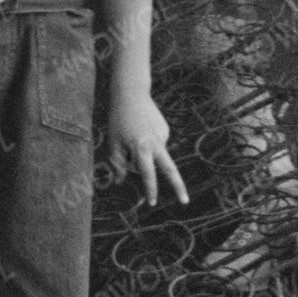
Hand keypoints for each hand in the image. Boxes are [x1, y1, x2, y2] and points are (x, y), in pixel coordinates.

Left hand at [103, 76, 185, 210]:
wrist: (131, 93)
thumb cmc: (118, 119)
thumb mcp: (112, 142)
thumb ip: (117, 164)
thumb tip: (120, 182)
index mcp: (142, 147)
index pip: (147, 174)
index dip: (149, 189)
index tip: (152, 203)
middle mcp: (156, 142)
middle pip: (170, 169)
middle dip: (178, 186)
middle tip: (185, 202)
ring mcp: (163, 135)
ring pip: (154, 155)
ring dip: (143, 153)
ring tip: (129, 133)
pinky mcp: (165, 130)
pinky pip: (154, 144)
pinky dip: (146, 143)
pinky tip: (139, 129)